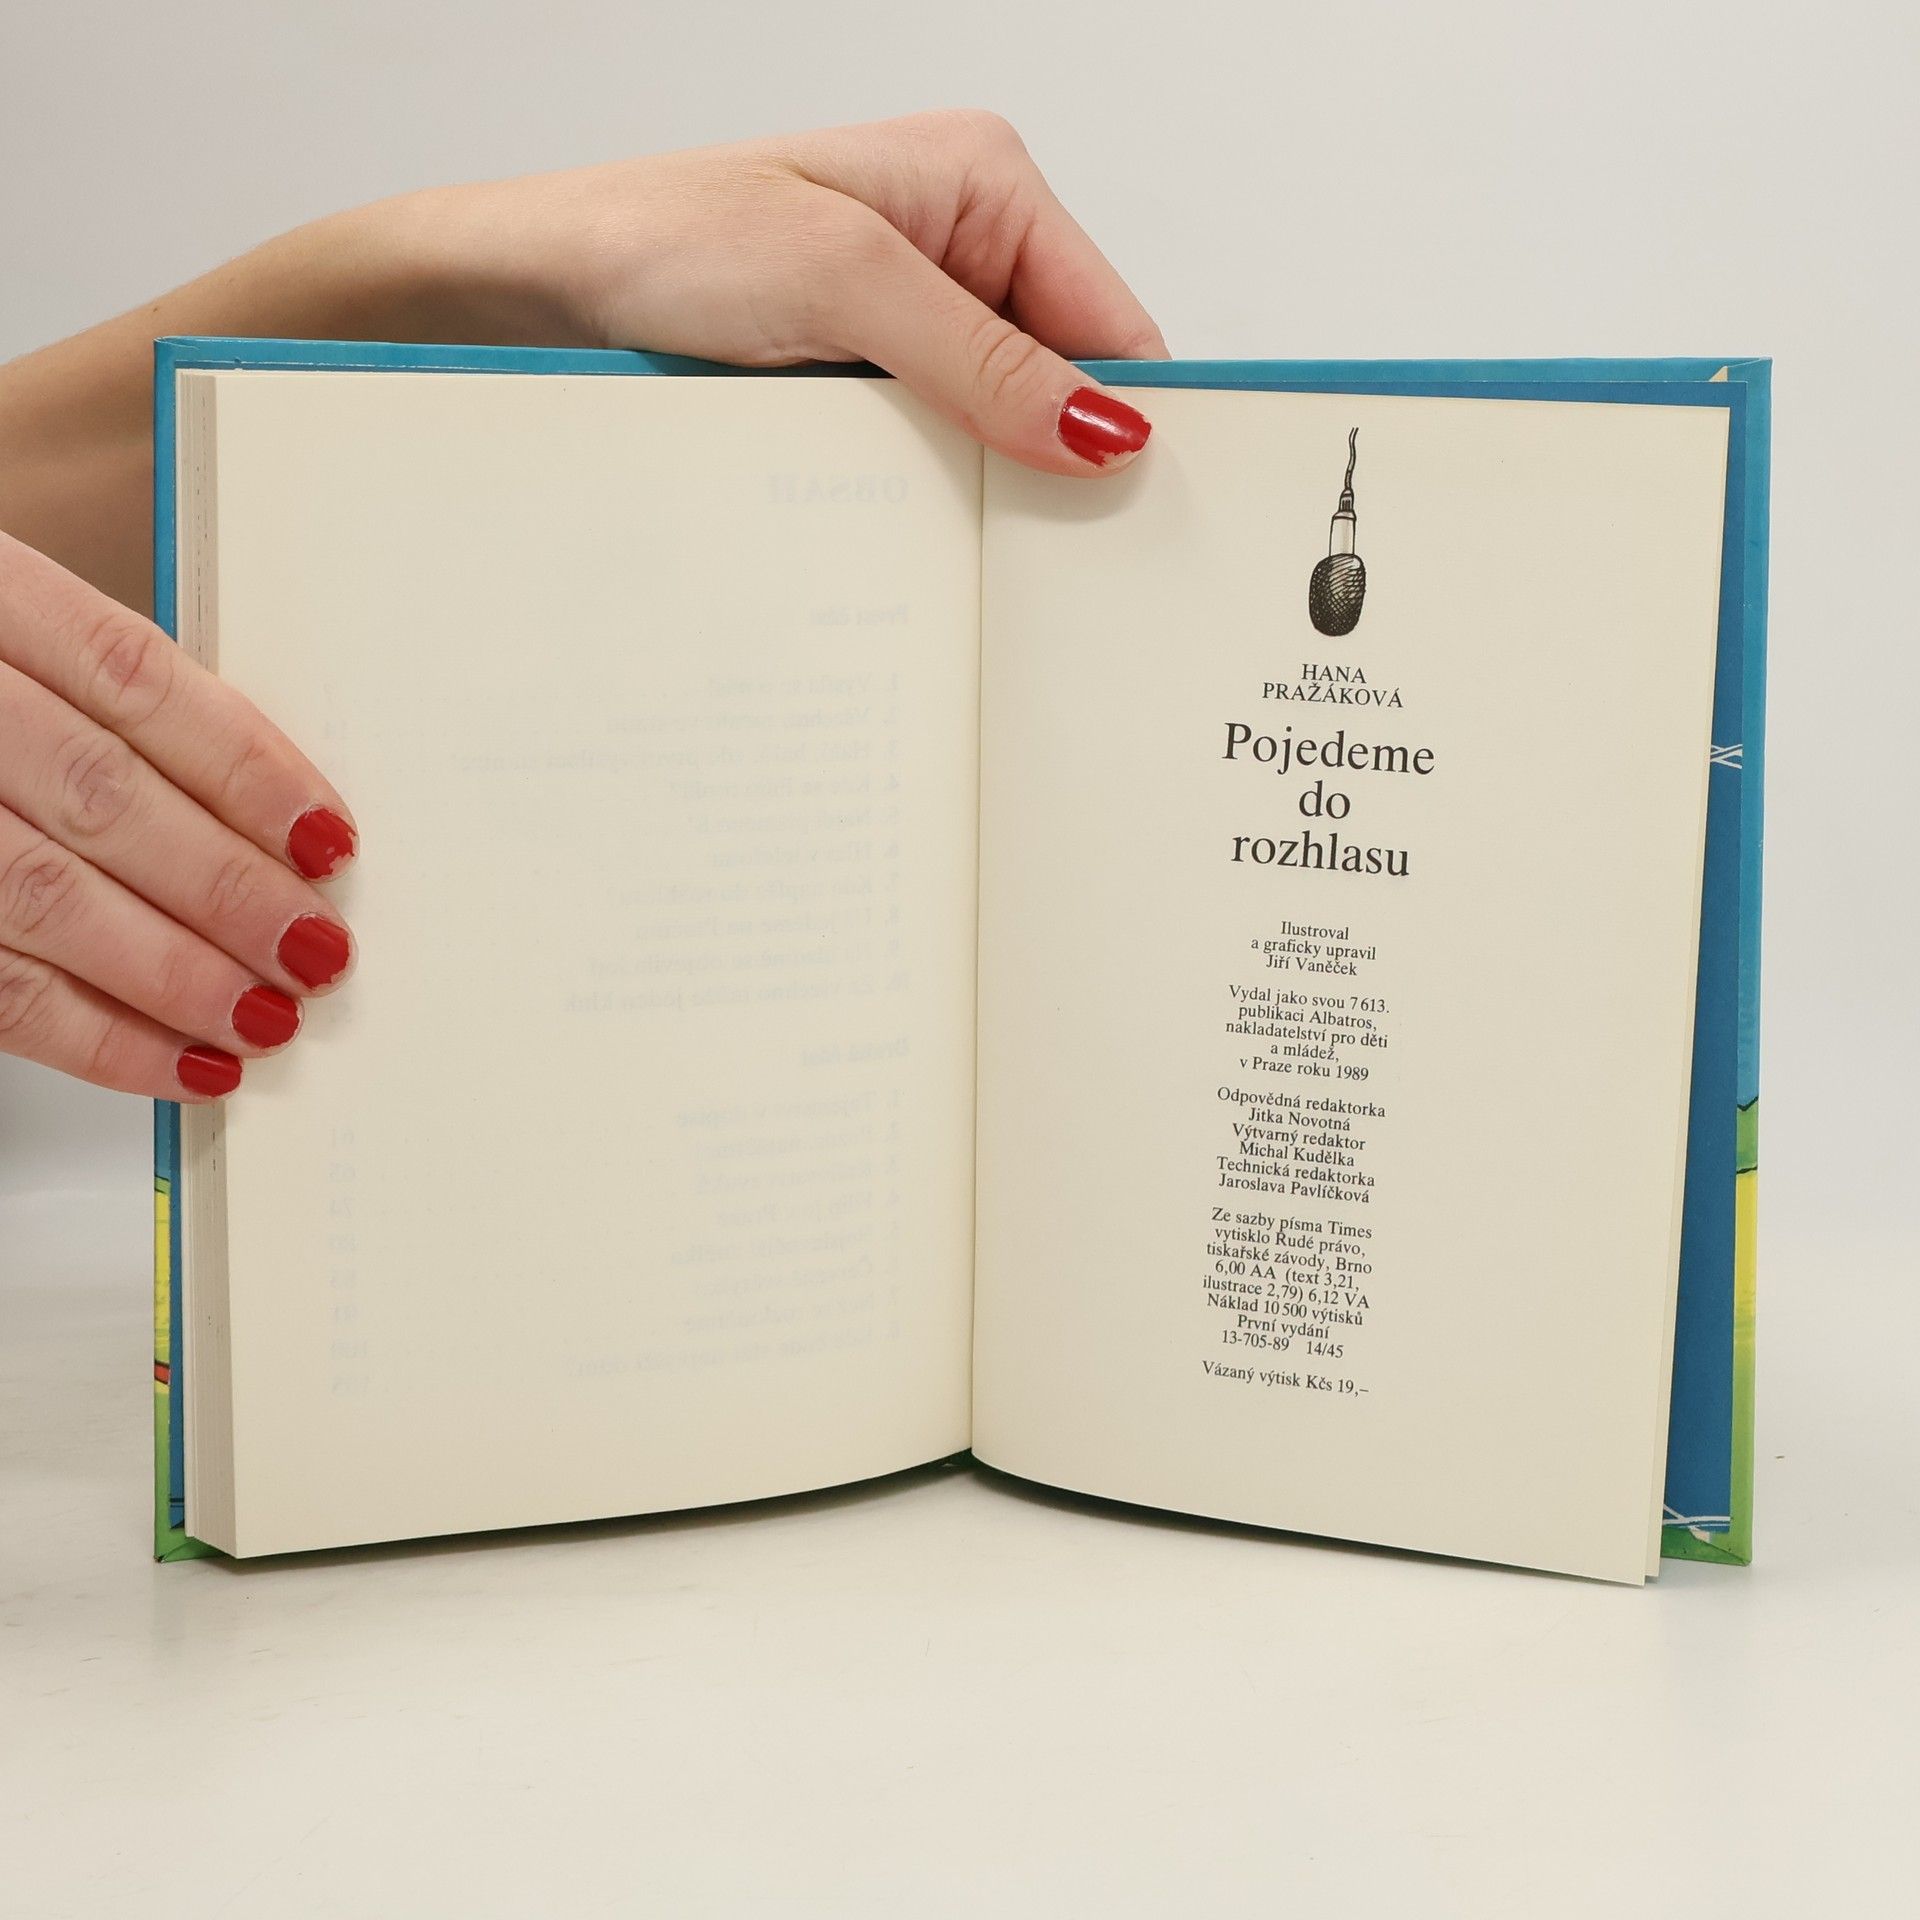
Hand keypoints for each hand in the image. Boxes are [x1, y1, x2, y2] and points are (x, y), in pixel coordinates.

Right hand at [0, 532, 356, 1098]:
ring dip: (175, 973)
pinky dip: (98, 1036)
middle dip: (226, 888)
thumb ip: (121, 715)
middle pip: (99, 795)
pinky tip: (180, 1059)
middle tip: (315, 950)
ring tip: (264, 1017)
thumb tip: (283, 825)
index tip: (329, 840)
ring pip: (45, 896)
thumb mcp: (22, 646)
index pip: (132, 678)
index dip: (244, 767)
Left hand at [418, 109, 1168, 473]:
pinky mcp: (860, 370)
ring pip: (997, 423)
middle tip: (1050, 561)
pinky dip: (932, 488)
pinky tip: (917, 528)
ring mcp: (907, 315)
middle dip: (1058, 463)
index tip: (1138, 519)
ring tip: (974, 547)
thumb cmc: (662, 240)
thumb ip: (984, 360)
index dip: (1132, 422)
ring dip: (988, 483)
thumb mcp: (841, 288)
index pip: (1112, 321)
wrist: (532, 288)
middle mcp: (958, 245)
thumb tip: (1105, 430)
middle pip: (1062, 380)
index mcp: (983, 183)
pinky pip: (932, 441)